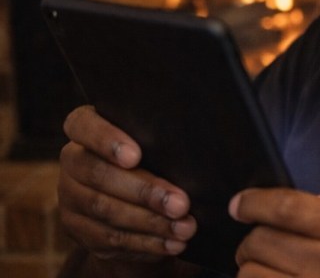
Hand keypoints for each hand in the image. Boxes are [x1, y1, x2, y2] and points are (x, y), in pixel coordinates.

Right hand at [58, 105, 197, 265]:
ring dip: (150, 222)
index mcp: (85, 128)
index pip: (83, 126)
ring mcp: (70, 198)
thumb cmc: (155, 152)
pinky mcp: (79, 230)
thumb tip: (198, 148)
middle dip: (144, 192)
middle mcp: (72, 161)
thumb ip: (162, 137)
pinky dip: (146, 243)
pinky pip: (110, 239)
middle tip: (181, 204)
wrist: (136, 194)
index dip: (106, 141)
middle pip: (99, 175)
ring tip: (185, 227)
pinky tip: (173, 243)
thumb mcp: (155, 138)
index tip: (135, 157)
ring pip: (105, 211)